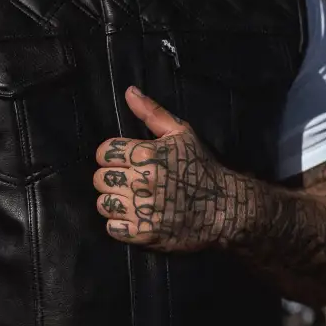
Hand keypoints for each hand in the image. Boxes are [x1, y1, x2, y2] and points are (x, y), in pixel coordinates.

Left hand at [92, 85, 253, 251]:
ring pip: (104, 203)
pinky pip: (112, 227)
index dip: (111, 156)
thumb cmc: (202, 168)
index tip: (123, 161)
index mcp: (146, 154)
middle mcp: (141, 180)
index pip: (104, 152)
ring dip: (114, 202)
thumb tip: (129, 92)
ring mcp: (142, 209)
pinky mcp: (144, 233)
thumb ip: (152, 112)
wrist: (225, 208)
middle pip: (100, 178)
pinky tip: (134, 217)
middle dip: (112, 178)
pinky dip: (120, 224)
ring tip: (131, 200)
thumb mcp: (182, 133)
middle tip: (129, 182)